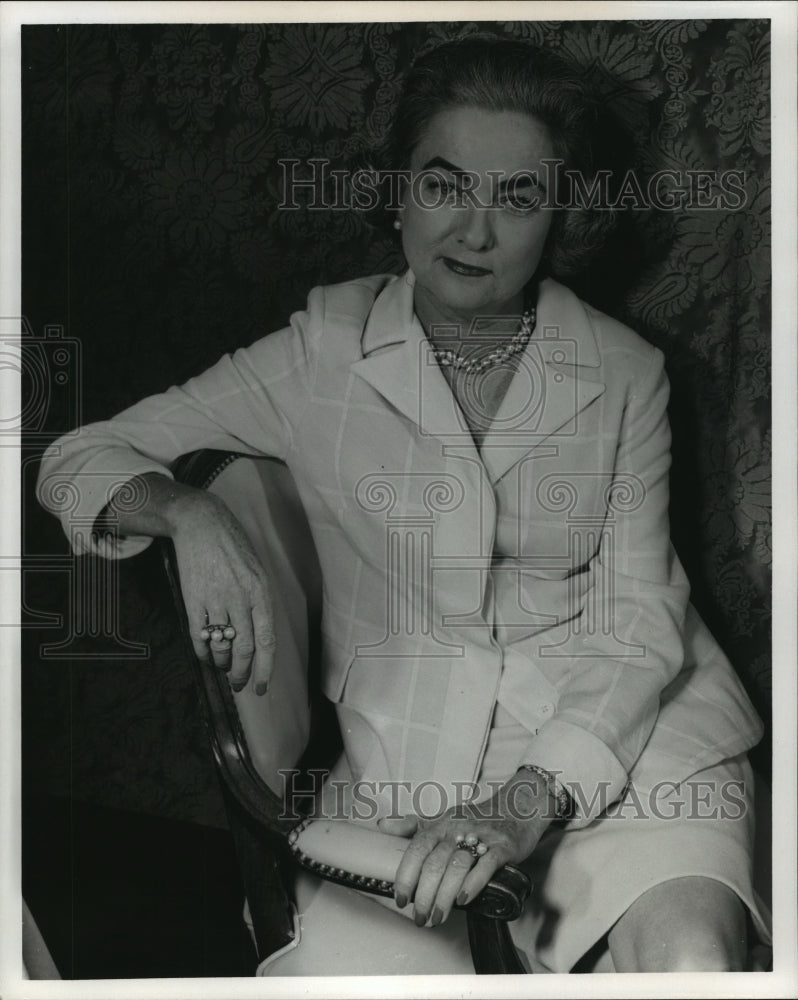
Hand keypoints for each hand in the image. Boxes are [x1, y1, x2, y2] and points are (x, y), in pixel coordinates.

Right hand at [167, 487, 275, 694]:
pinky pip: (199, 636)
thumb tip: (259, 636)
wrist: (202, 523)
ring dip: (223, 663)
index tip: (260, 687)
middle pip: (244, 649)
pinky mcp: (193, 599)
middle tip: (239, 684)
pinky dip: (203, 652)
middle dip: (241, 673)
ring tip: (224, 667)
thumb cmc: (233, 547)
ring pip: (221, 646)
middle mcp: (241, 599)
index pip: (267, 641)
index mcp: (261, 593)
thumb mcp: (256, 571)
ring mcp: (216, 599)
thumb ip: (259, 602)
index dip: (264, 668)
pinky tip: (207, 656)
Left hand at [378, 770, 554, 926]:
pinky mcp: (503, 846)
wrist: (518, 807)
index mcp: (441, 824)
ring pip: (457, 866)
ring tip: (438, 916)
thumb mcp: (444, 819)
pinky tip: (463, 900)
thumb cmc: (477, 819)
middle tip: (420, 917)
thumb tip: (381, 825)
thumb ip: (413, 826)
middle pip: (435, 862)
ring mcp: (481, 836)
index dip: (406, 874)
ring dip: (444, 896)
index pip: (417, 847)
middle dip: (424, 894)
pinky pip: (486, 864)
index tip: (401, 898)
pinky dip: (473, 883)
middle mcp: (458, 828)